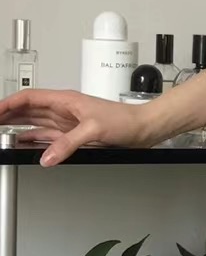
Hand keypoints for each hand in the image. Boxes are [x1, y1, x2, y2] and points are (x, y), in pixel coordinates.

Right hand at [0, 89, 154, 165]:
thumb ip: (68, 144)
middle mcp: (63, 110)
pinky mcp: (75, 136)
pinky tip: (26, 145)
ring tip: (4, 135)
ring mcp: (68, 124)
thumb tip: (47, 157)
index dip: (9, 103)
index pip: (28, 98)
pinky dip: (36, 141)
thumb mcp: (93, 130)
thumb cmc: (124, 119)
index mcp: (64, 100)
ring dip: (19, 128)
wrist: (142, 129)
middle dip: (9, 116)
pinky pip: (49, 138)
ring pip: (36, 124)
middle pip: (28, 111)